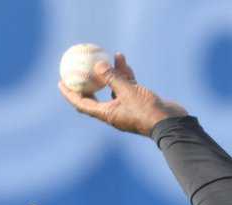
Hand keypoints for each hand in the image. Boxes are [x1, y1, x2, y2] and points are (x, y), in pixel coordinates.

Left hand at [57, 52, 187, 135]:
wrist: (171, 122)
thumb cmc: (148, 110)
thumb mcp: (128, 91)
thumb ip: (113, 78)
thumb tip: (97, 64)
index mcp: (108, 114)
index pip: (82, 104)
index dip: (70, 94)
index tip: (61, 82)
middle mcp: (114, 111)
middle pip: (94, 97)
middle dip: (85, 83)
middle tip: (76, 69)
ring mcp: (127, 106)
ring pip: (113, 88)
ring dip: (109, 73)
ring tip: (105, 56)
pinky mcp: (138, 101)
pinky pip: (127, 85)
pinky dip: (123, 74)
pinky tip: (122, 59)